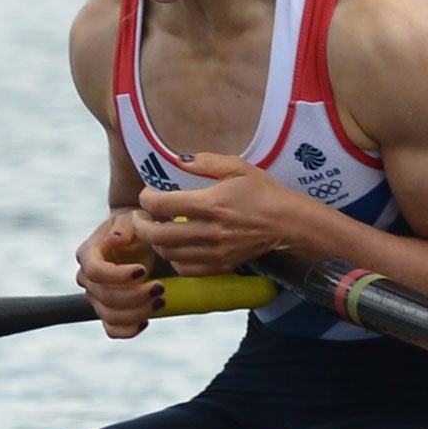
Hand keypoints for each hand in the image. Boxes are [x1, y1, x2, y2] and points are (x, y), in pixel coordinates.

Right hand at [75, 211, 165, 337]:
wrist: (142, 235)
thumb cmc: (137, 223)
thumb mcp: (133, 217)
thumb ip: (124, 226)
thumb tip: (114, 239)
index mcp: (88, 253)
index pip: (94, 271)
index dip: (117, 275)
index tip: (143, 270)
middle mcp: (87, 277)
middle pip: (104, 297)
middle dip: (135, 296)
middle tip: (161, 288)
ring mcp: (96, 296)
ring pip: (109, 316)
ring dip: (137, 312)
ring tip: (161, 300)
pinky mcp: (109, 310)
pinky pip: (112, 329)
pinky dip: (128, 330)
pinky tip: (146, 321)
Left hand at [134, 153, 293, 276]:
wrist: (287, 222)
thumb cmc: (262, 192)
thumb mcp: (238, 167)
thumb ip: (206, 161)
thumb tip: (179, 159)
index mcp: (211, 203)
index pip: (162, 205)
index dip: (146, 199)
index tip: (148, 194)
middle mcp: (209, 231)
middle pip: (158, 235)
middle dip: (141, 226)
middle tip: (140, 217)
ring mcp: (214, 252)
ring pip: (168, 254)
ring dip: (156, 242)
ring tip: (157, 230)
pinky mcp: (220, 266)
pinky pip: (185, 269)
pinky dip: (174, 259)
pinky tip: (176, 247)